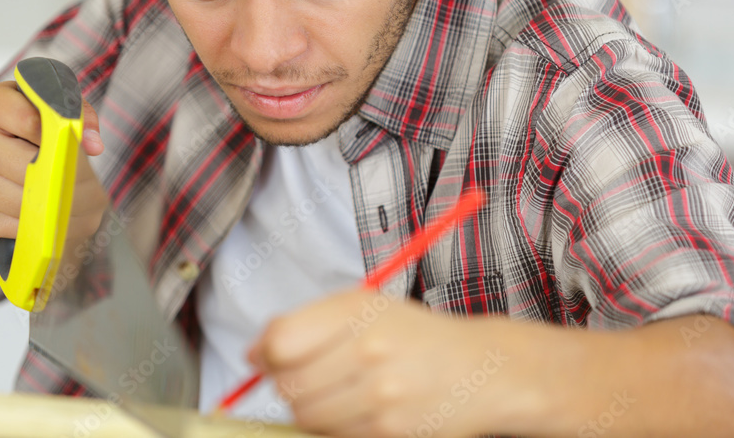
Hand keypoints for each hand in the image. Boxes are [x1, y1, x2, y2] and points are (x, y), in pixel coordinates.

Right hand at [0, 81, 107, 240]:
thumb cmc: (9, 126)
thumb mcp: (37, 103)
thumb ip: (72, 111)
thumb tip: (93, 145)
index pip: (32, 122)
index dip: (61, 139)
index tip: (80, 150)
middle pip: (30, 167)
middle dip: (68, 182)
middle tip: (93, 191)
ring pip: (23, 201)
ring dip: (57, 208)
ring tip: (79, 206)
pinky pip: (12, 226)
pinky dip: (38, 226)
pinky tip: (53, 219)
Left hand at [247, 289, 517, 437]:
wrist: (480, 370)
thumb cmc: (415, 336)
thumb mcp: (364, 308)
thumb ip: (306, 323)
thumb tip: (252, 354)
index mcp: (358, 311)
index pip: (282, 340)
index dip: (264, 354)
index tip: (265, 358)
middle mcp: (369, 350)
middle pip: (288, 383)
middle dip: (287, 384)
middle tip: (311, 376)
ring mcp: (380, 395)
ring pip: (305, 415)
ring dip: (309, 408)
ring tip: (338, 392)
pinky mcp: (388, 432)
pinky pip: (332, 436)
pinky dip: (334, 427)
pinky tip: (356, 409)